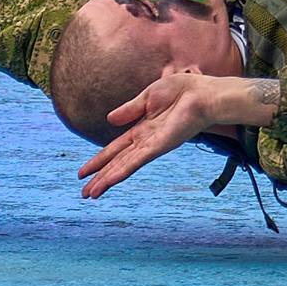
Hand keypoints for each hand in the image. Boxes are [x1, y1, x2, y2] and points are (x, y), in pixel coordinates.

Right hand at [75, 73, 278, 198]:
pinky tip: (110, 180)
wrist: (203, 92)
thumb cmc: (182, 91)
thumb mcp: (148, 97)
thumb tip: (110, 120)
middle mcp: (146, 142)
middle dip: (100, 178)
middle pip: (117, 163)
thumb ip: (129, 109)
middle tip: (84, 194)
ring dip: (106, 180)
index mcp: (142, 130)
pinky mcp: (160, 146)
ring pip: (123, 166)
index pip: (115, 149)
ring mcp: (152, 146)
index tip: (83, 173)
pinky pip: (137, 161)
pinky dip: (122, 171)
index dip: (99, 161)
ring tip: (91, 194)